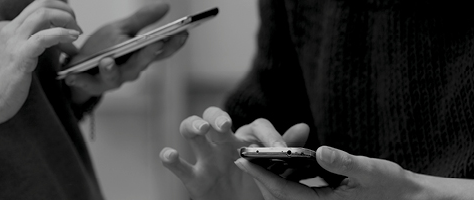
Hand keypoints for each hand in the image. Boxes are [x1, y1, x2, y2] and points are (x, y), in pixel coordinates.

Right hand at [0, 0, 79, 121]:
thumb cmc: (1, 87)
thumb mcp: (15, 58)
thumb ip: (31, 46)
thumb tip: (55, 41)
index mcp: (6, 28)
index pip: (37, 10)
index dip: (58, 16)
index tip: (71, 30)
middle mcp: (8, 29)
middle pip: (41, 5)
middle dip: (65, 11)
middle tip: (77, 27)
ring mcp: (12, 41)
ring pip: (43, 14)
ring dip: (67, 20)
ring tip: (77, 33)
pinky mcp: (19, 55)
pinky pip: (44, 37)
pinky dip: (62, 34)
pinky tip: (72, 39)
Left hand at [63, 2, 187, 103]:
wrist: (78, 66)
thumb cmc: (103, 47)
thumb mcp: (121, 29)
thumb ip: (142, 19)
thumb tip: (166, 5)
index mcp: (139, 55)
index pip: (161, 51)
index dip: (174, 44)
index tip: (184, 32)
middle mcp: (130, 70)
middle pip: (141, 64)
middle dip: (147, 55)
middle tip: (154, 44)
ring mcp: (112, 79)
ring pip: (116, 77)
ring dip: (112, 70)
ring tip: (107, 61)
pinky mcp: (92, 85)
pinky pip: (87, 84)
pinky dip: (81, 80)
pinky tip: (73, 75)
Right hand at [160, 107, 308, 199]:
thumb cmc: (257, 184)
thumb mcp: (274, 168)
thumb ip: (286, 149)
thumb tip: (303, 127)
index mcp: (247, 139)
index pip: (256, 126)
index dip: (268, 134)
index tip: (279, 148)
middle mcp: (223, 142)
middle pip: (214, 115)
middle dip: (217, 117)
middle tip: (224, 126)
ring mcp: (205, 158)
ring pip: (191, 130)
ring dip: (192, 125)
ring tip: (201, 130)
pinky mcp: (192, 177)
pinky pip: (178, 165)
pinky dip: (169, 158)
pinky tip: (170, 154)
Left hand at [235, 146, 473, 199]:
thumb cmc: (393, 187)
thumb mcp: (371, 171)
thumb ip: (345, 163)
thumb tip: (321, 151)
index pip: (285, 192)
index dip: (262, 176)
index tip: (242, 160)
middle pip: (280, 196)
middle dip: (260, 178)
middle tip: (241, 156)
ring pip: (289, 195)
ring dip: (272, 179)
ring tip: (256, 158)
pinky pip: (301, 193)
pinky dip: (288, 180)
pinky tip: (283, 165)